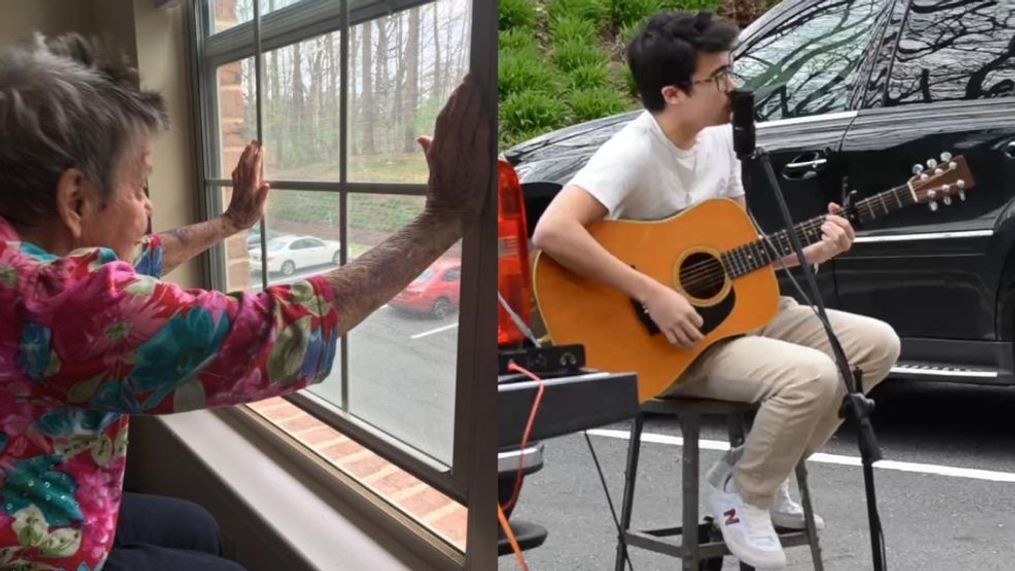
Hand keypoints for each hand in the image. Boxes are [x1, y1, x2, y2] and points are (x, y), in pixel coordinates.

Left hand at [223, 141, 270, 231]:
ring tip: (248, 147)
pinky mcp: (236, 187)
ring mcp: (239, 185)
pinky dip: (239, 166)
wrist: (232, 221)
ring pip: (240, 166)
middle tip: (254, 142)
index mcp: (251, 187)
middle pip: (246, 164)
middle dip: (250, 152)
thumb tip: (267, 184)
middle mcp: (244, 184)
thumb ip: (262, 196)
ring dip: (244, 156)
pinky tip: (240, 164)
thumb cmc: (248, 217)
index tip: (261, 149)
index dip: (257, 158)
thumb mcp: (259, 210)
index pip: (254, 169)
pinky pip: (236, 173)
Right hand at [417, 73, 492, 222]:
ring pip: (469, 122)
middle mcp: (449, 149)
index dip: (453, 101)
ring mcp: (464, 154)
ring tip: (479, 87)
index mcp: (437, 149)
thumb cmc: (441, 194)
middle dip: (465, 95)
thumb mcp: (431, 170)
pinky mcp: (478, 162)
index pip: (444, 119)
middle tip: (472, 78)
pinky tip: (486, 111)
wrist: (450, 213)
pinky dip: (483, 123)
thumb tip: (422, 138)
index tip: (460, 87)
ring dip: (475, 103)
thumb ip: (429, 151)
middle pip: (457, 115)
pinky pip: (481, 137)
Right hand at [642, 283, 703, 348]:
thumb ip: (688, 310)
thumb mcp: (683, 300)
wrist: (654, 296)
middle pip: (694, 334)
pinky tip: (679, 344)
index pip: (699, 323)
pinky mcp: (665, 329)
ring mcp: (673, 325)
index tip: (697, 325)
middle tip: (698, 339)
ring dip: (689, 344)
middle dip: (698, 338)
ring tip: (691, 344)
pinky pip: (673, 340)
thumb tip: (692, 318)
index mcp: (688, 311)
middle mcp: (682, 319)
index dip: (699, 325)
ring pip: (685, 340)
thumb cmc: (667, 295)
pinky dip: (678, 344)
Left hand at [811, 202, 853, 263]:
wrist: (816, 252)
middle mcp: (846, 242)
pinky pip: (831, 243)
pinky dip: (825, 237)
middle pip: (843, 230)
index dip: (837, 218)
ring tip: (823, 228)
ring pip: (838, 236)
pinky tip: (823, 236)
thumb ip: (833, 213)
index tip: (829, 216)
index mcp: (848, 235)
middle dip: (832, 224)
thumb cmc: (825, 238)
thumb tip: (833, 205)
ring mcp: (839, 248)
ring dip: (828, 229)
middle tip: (825, 222)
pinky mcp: (831, 252)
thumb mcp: (830, 224)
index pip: (847, 224)